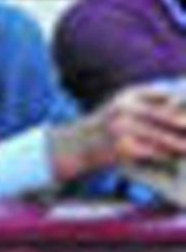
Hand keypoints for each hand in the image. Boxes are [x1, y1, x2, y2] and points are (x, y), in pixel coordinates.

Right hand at [56, 82, 185, 180]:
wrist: (75, 148)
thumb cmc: (104, 128)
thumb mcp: (121, 106)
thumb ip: (146, 101)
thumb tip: (176, 103)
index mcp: (128, 95)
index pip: (163, 95)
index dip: (181, 103)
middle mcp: (125, 109)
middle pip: (164, 115)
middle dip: (183, 123)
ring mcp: (123, 129)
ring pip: (160, 136)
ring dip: (178, 142)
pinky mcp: (122, 148)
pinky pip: (151, 151)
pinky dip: (165, 154)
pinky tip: (174, 156)